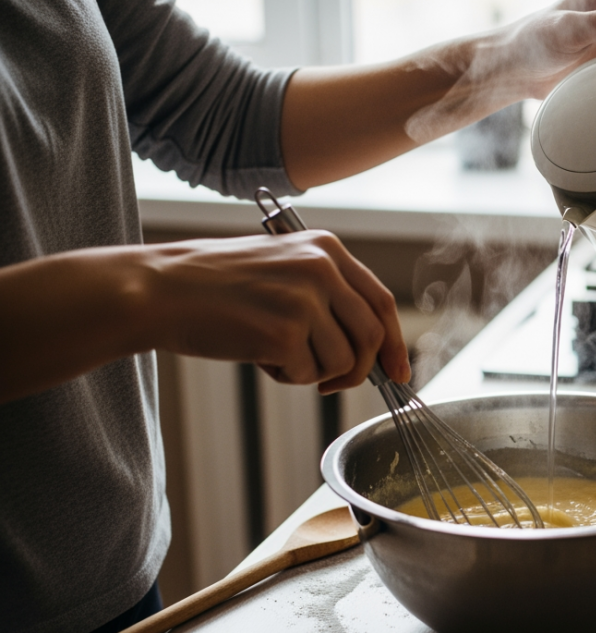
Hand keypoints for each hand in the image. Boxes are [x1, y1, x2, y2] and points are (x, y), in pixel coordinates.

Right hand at [145, 231, 408, 393]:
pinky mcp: (284, 332)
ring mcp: (305, 300)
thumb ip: (326, 293)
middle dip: (359, 370)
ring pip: (342, 361)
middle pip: (371, 335)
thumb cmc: (213, 285)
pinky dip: (285, 375)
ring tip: (274, 353)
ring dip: (313, 372)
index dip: (394, 342)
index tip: (399, 371)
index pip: (381, 301)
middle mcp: (322, 269)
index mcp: (326, 248)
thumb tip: (371, 345)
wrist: (158, 290)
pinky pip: (307, 374)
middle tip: (332, 384)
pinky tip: (255, 354)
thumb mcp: (281, 267)